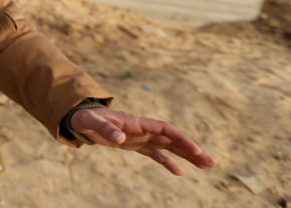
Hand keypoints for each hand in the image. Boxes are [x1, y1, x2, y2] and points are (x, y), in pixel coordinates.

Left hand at [71, 108, 215, 174]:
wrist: (79, 118)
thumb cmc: (85, 118)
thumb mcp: (92, 124)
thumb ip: (105, 130)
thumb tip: (121, 139)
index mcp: (137, 123)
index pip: (165, 130)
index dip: (181, 139)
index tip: (195, 150)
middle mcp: (143, 129)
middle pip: (173, 139)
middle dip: (192, 150)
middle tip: (211, 163)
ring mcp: (140, 137)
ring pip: (168, 147)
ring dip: (186, 156)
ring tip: (205, 166)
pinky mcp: (134, 144)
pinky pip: (156, 154)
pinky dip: (167, 162)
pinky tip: (179, 173)